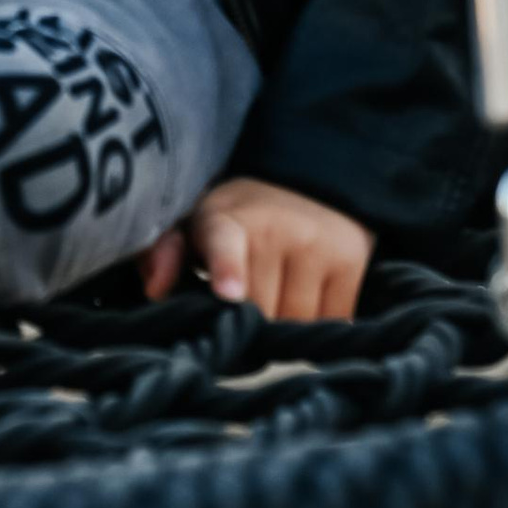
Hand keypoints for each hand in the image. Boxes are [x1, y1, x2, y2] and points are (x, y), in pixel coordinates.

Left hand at [140, 176, 373, 323]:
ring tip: (279, 294)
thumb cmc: (240, 219)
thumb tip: (156, 288)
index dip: (227, 268)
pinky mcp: (351, 259)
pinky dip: (320, 322)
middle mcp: (275, 228)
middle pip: (260, 310)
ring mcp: (317, 244)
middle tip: (245, 304)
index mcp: (225, 220)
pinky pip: (334, 319)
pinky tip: (309, 296)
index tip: (227, 293)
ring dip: (287, 324)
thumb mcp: (195, 226)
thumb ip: (165, 253)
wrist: (308, 183)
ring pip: (298, 321)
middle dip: (251, 320)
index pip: (224, 242)